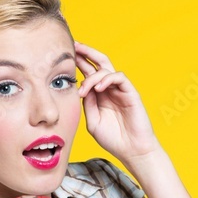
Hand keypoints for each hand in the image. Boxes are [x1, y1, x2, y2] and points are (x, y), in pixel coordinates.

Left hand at [75, 41, 161, 165]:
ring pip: (106, 69)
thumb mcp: (92, 121)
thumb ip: (87, 103)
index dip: (78, 62)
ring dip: (92, 75)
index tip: (65, 55)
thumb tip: (81, 88)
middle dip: (86, 52)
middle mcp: (110, 89)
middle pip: (98, 62)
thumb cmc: (114, 139)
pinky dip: (107, 79)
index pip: (88, 72)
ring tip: (85, 89)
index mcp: (99, 94)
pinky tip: (98, 88)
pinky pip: (119, 77)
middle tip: (74, 45)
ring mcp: (121, 90)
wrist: (132, 151)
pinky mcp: (131, 93)